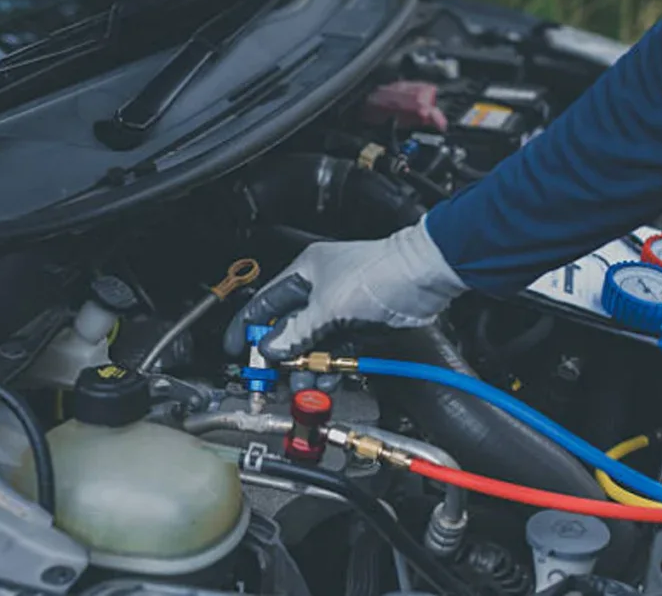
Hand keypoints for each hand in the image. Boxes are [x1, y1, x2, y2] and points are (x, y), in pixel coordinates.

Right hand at [223, 217, 466, 360]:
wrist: (425, 277)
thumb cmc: (381, 273)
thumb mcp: (329, 306)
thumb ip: (297, 331)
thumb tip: (271, 349)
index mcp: (304, 273)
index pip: (264, 302)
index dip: (247, 327)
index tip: (237, 350)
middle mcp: (318, 290)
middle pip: (288, 329)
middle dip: (281, 358)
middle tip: (273, 380)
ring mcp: (339, 308)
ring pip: (312, 344)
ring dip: (307, 368)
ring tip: (304, 387)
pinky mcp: (358, 323)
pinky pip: (335, 351)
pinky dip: (329, 368)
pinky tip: (325, 382)